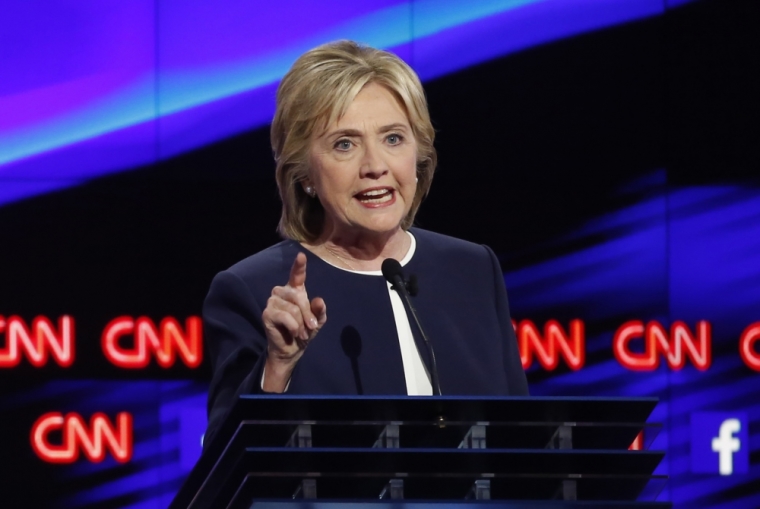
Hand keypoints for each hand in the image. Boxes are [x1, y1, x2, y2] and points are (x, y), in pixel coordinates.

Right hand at [261, 252, 326, 391]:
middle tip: (311, 327)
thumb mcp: (317, 322)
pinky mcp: (267, 313)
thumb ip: (319, 311)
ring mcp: (273, 302)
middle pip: (298, 296)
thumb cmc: (304, 332)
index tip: (301, 255)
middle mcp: (281, 292)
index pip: (297, 275)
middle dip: (307, 313)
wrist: (292, 350)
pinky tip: (292, 332)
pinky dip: (293, 326)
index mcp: (295, 290)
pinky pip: (285, 316)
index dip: (299, 265)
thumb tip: (319, 301)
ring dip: (300, 323)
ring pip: (293, 308)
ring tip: (299, 331)